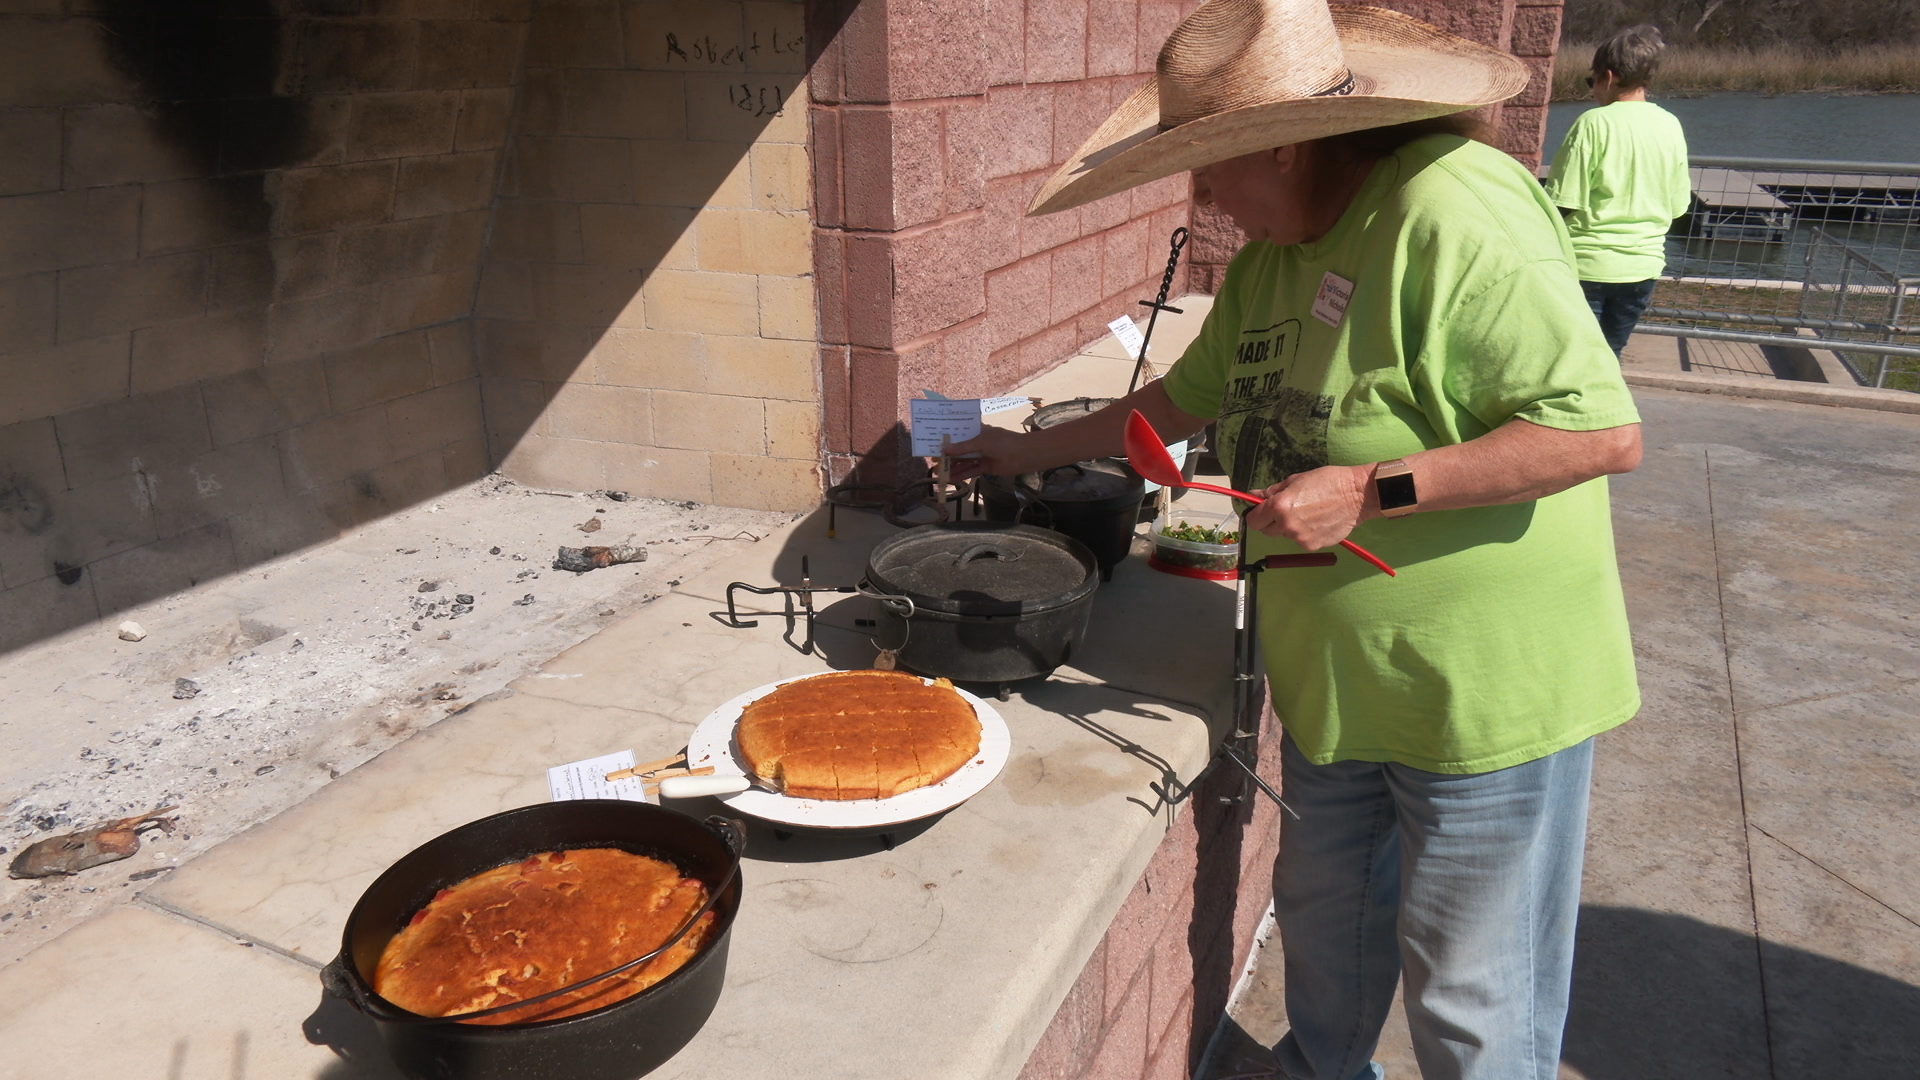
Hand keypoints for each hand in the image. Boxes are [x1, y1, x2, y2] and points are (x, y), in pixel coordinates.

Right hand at [943, 426, 1044, 481]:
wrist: (1024, 455)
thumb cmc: (1003, 443)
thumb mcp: (980, 442)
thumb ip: (962, 447)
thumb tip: (944, 449)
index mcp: (978, 431)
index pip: (959, 434)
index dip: (947, 439)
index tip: (934, 444)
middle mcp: (979, 443)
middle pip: (960, 449)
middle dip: (948, 456)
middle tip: (934, 462)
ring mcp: (982, 455)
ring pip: (965, 462)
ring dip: (953, 467)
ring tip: (940, 473)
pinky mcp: (986, 467)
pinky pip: (972, 471)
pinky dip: (963, 475)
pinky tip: (952, 479)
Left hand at [1244, 465, 1372, 549]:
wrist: (1357, 495)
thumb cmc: (1328, 481)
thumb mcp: (1296, 480)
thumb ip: (1272, 491)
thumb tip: (1254, 495)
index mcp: (1279, 507)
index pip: (1254, 521)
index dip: (1256, 515)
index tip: (1261, 511)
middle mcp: (1287, 526)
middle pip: (1267, 531)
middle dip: (1272, 521)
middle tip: (1288, 509)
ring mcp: (1300, 538)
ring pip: (1286, 535)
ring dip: (1290, 527)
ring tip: (1309, 512)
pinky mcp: (1314, 546)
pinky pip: (1301, 540)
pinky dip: (1305, 533)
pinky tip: (1318, 521)